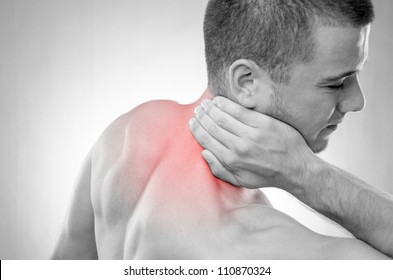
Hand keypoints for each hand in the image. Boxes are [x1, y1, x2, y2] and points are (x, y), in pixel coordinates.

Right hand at [189, 96, 313, 189]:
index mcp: (231, 160)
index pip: (207, 140)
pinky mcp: (263, 124)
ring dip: (211, 109)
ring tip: (205, 104)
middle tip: (197, 110)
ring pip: (224, 117)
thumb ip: (219, 169)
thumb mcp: (240, 181)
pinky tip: (219, 101)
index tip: (192, 122)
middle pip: (213, 127)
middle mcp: (239, 146)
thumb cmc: (266, 176)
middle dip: (202, 117)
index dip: (197, 129)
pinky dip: (226, 104)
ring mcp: (252, 134)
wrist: (295, 169)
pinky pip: (240, 111)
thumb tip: (204, 153)